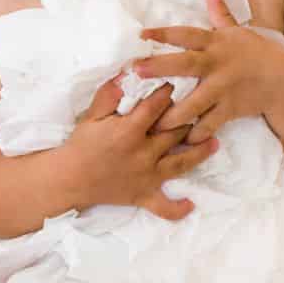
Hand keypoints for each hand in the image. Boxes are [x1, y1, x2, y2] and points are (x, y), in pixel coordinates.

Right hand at [64, 76, 219, 220]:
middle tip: (201, 106)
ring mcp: (146, 176)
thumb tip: (127, 74)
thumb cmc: (80, 144)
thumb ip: (110, 94)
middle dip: (188, 118)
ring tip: (215, 142)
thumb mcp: (92, 114)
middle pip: (175, 132)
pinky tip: (191, 205)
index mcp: (130, 131)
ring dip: (199, 153)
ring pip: (181, 163)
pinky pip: (163, 207)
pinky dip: (177, 208)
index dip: (168, 92)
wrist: (68, 179)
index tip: (176, 83)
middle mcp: (143, 154)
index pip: (157, 107)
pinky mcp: (143, 196)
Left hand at [133, 0, 283, 142]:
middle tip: (136, 70)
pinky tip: (181, 142)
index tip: (140, 35)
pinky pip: (210, 124)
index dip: (163, 33)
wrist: (283, 81)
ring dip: (173, 114)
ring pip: (194, 103)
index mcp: (216, 43)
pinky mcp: (230, 109)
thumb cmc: (258, 54)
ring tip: (153, 124)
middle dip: (160, 66)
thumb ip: (221, 15)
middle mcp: (217, 64)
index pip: (185, 34)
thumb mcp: (239, 32)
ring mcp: (223, 89)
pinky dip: (196, 134)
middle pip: (185, 64)